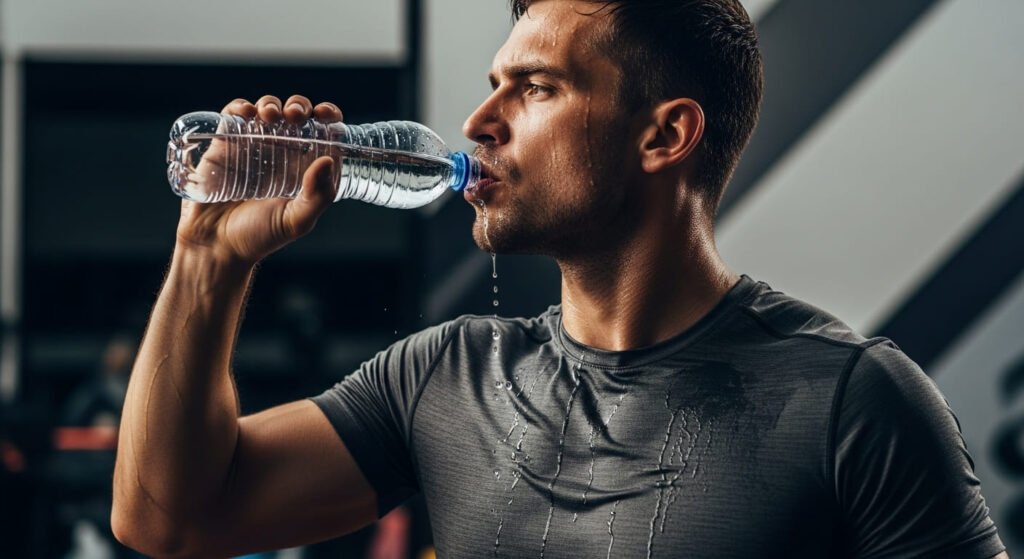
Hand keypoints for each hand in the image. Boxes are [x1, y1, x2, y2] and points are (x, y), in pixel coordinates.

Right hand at [175, 95, 344, 265]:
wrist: (215, 247)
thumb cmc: (259, 237)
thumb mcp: (296, 220)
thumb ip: (317, 196)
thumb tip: (328, 160)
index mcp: (304, 167)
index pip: (322, 133)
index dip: (327, 116)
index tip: (326, 114)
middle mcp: (281, 153)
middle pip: (295, 115)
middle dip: (299, 106)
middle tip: (296, 115)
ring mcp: (252, 147)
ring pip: (266, 111)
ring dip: (271, 104)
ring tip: (271, 115)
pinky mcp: (224, 145)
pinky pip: (233, 117)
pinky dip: (240, 107)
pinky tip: (246, 112)